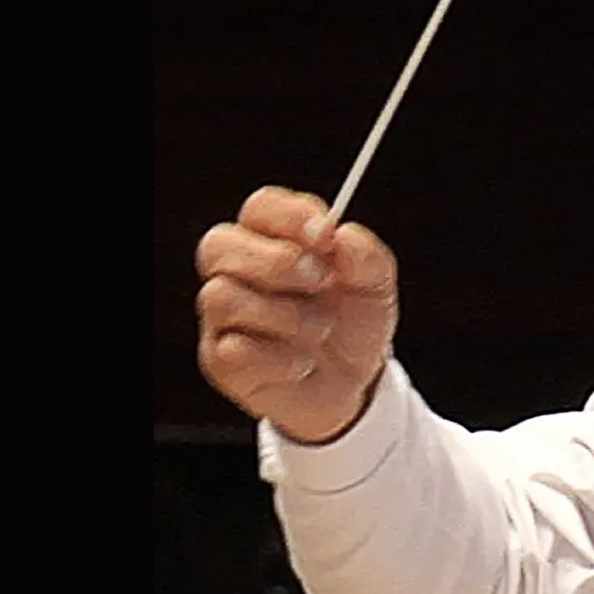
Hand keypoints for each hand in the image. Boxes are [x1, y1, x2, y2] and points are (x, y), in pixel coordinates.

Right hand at [195, 186, 399, 443]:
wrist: (354, 384)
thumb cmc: (355, 323)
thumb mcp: (375, 287)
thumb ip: (365, 257)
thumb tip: (343, 235)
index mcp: (275, 240)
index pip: (260, 208)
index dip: (287, 216)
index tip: (324, 234)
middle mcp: (238, 272)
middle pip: (218, 244)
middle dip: (275, 261)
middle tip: (321, 280)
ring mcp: (223, 317)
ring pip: (222, 295)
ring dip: (284, 314)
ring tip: (321, 329)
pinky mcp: (220, 360)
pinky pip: (233, 349)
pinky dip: (278, 357)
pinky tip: (302, 364)